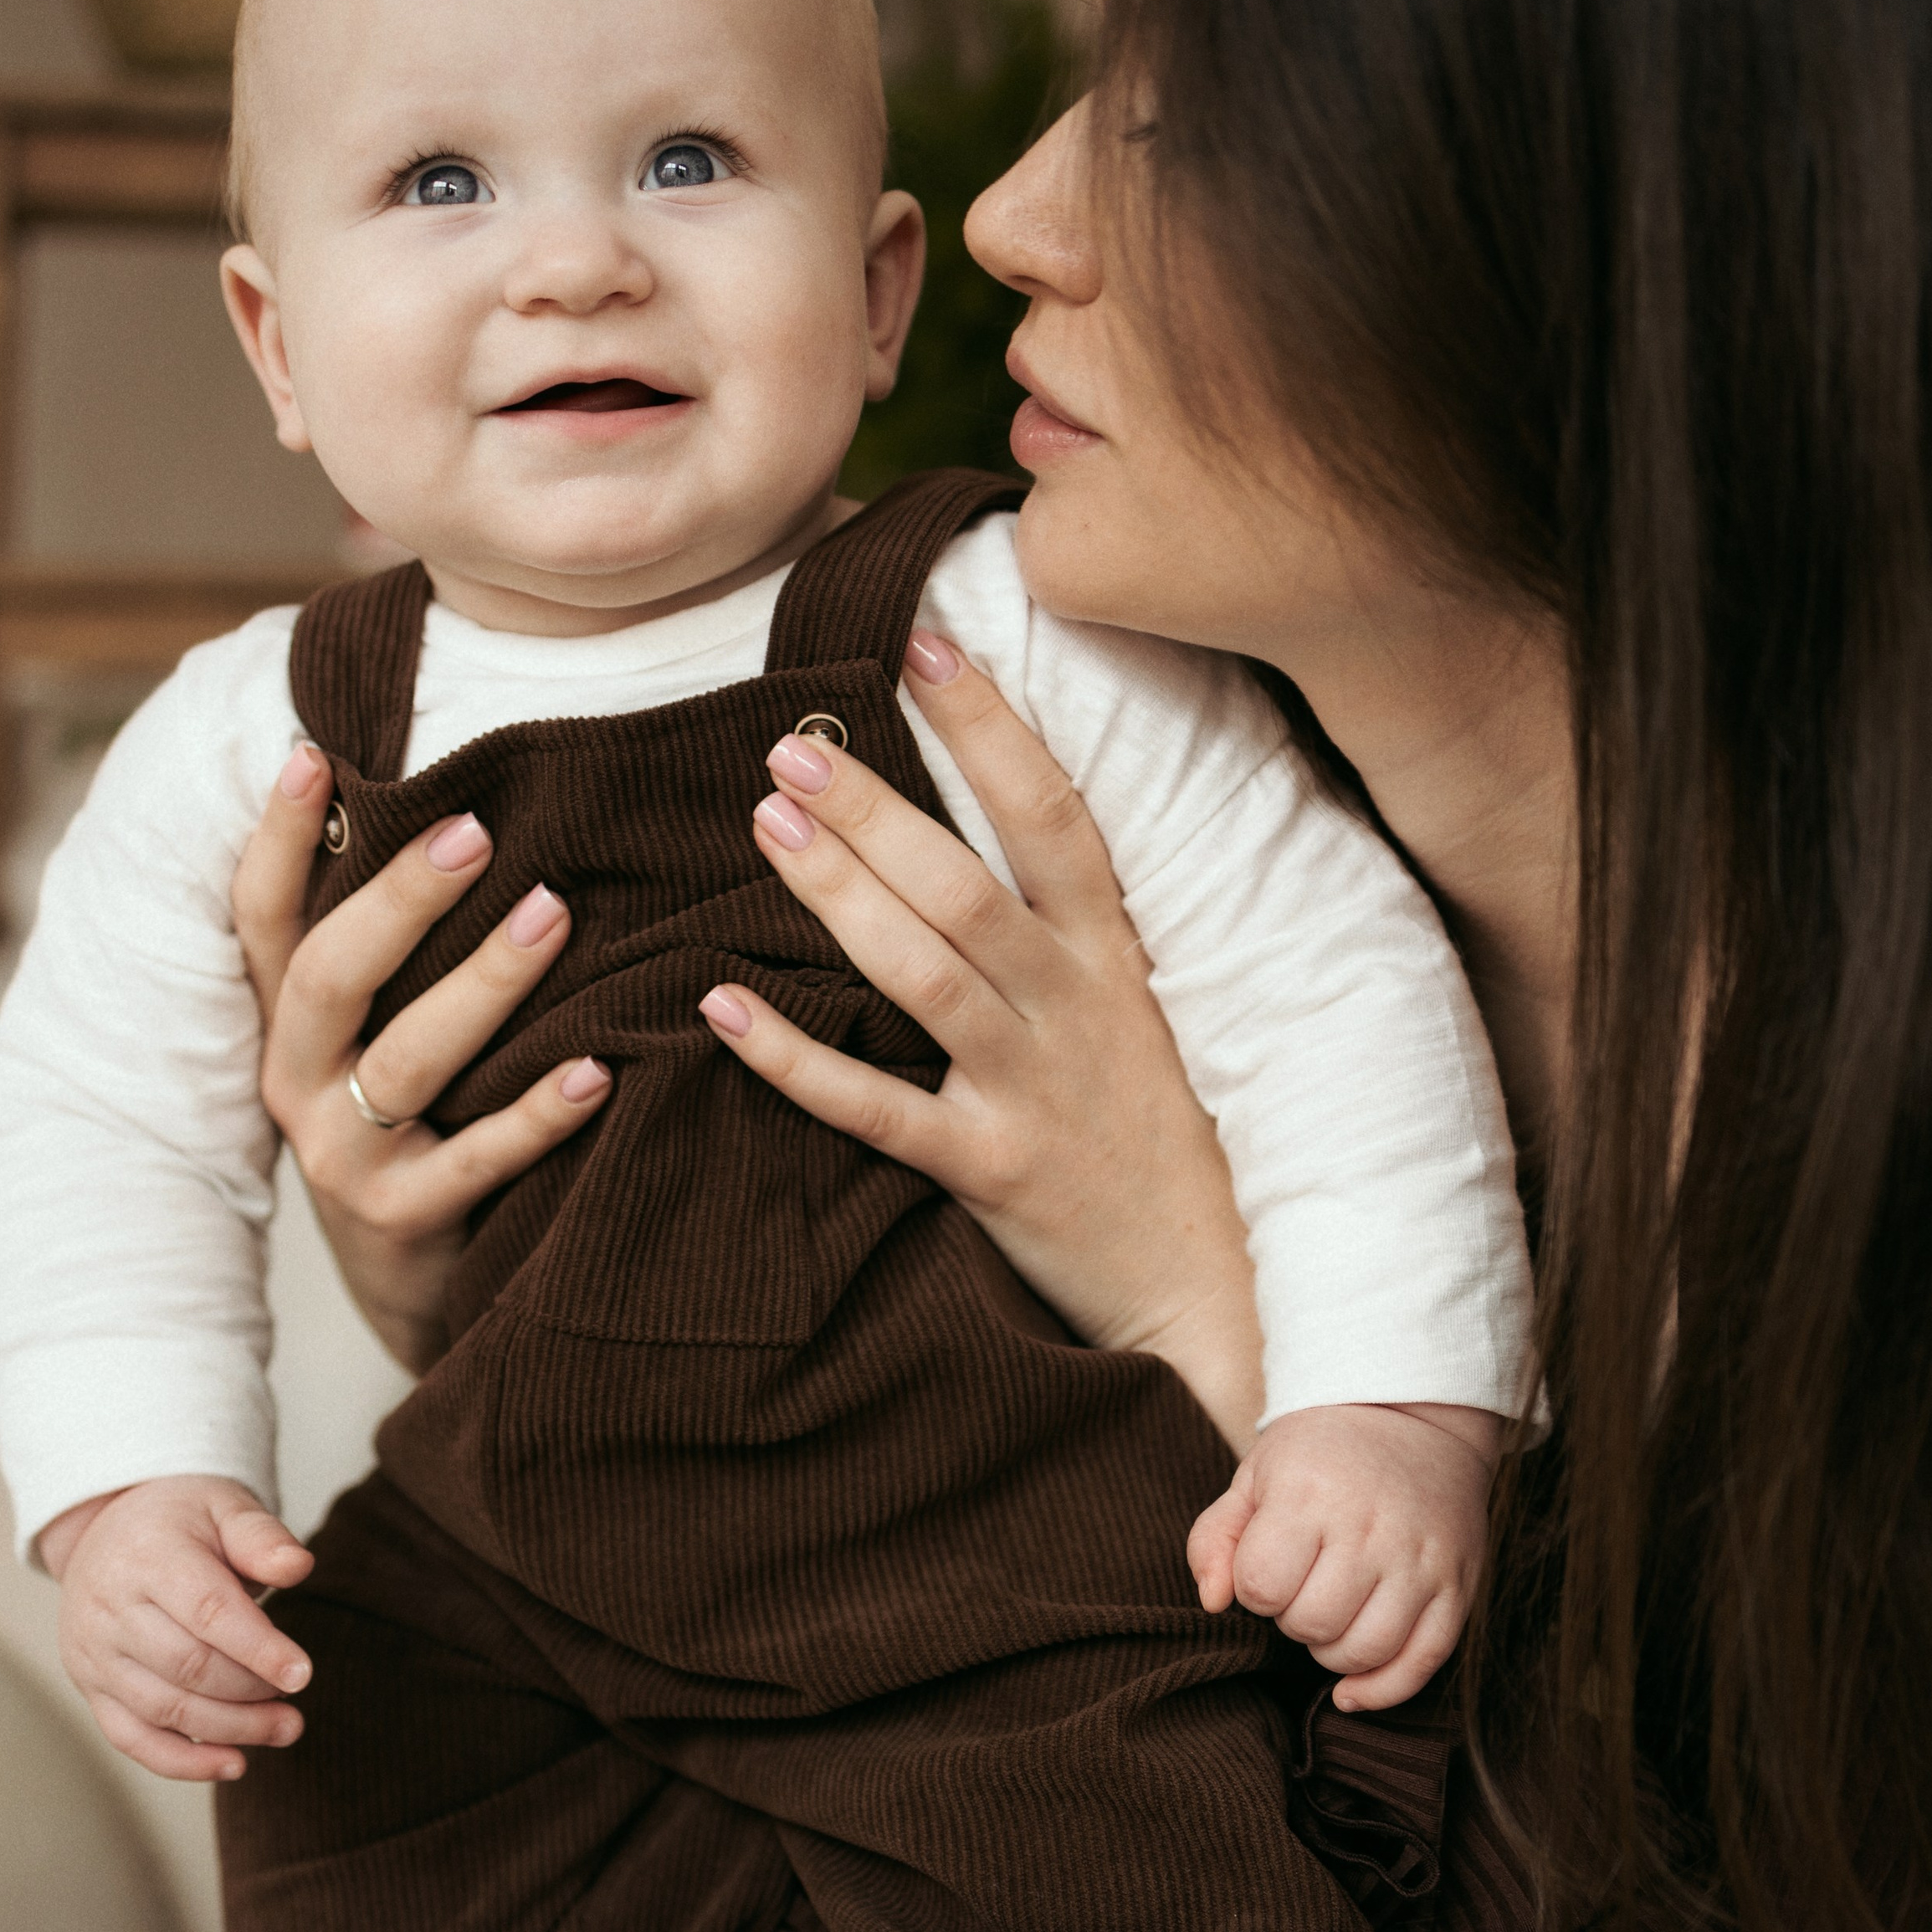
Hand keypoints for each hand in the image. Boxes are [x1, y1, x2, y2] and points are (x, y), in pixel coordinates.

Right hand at [43, 1476, 316, 1782]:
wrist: (108, 1527)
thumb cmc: (181, 1520)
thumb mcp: (224, 1506)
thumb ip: (262, 1537)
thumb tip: (299, 1567)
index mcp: (148, 1556)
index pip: (206, 1612)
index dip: (257, 1648)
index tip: (303, 1674)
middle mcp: (109, 1607)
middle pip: (187, 1666)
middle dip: (250, 1694)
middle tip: (296, 1703)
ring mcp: (93, 1652)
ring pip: (163, 1708)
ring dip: (229, 1730)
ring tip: (284, 1729)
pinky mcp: (90, 1686)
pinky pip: (131, 1738)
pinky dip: (182, 1762)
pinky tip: (233, 1763)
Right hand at [231, 742, 612, 1373]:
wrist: (407, 1279)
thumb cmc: (410, 1121)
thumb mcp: (371, 1037)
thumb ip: (388, 949)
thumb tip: (449, 809)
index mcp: (287, 1023)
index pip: (263, 917)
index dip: (275, 838)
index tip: (311, 755)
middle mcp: (298, 1081)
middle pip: (333, 974)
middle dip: (402, 898)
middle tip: (478, 831)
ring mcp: (343, 1156)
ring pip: (408, 1059)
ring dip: (484, 984)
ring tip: (553, 915)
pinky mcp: (401, 1219)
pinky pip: (478, 1159)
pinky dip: (539, 1113)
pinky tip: (599, 1069)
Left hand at [700, 635, 1265, 1449]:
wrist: (1209, 1285)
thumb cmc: (1153, 1137)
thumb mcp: (1135, 1014)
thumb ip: (1063, 934)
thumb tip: (981, 832)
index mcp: (1111, 958)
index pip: (1054, 816)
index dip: (991, 727)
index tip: (921, 645)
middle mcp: (1074, 1010)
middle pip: (966, 886)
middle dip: (879, 808)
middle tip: (790, 746)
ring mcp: (1030, 1089)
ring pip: (924, 975)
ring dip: (841, 896)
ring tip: (767, 825)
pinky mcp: (988, 1170)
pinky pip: (877, 1108)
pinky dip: (795, 1058)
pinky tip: (722, 1007)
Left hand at [1187, 1402, 1501, 1711]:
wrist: (1416, 1419)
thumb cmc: (1320, 1456)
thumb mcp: (1255, 1477)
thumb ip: (1215, 1539)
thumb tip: (1213, 1603)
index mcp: (1311, 1492)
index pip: (1261, 1585)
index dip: (1254, 1588)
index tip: (1268, 1566)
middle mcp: (1372, 1527)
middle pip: (1313, 1623)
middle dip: (1292, 1619)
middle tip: (1302, 1587)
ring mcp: (1422, 1559)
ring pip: (1365, 1650)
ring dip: (1332, 1652)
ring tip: (1330, 1616)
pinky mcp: (1459, 1585)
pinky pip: (1422, 1662)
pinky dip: (1382, 1689)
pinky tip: (1352, 1690)